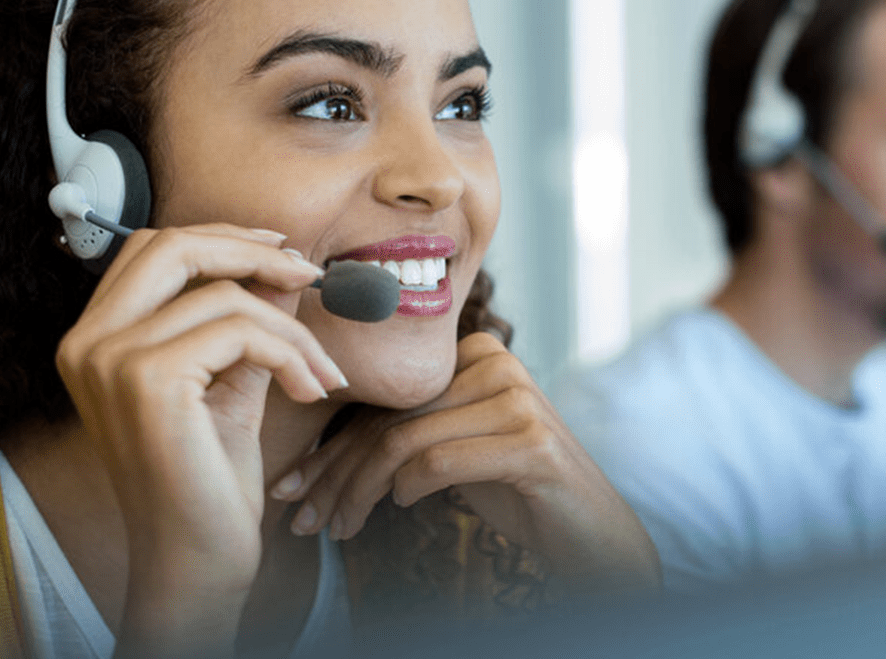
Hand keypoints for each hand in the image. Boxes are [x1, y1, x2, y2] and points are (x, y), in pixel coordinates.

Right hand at [55, 224, 347, 655]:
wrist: (195, 556)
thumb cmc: (209, 478)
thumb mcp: (231, 381)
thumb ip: (247, 321)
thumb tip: (285, 265)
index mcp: (94, 339)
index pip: (153, 249)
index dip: (222, 240)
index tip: (282, 255)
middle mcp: (87, 342)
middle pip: (172, 245)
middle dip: (251, 250)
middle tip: (309, 275)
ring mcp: (110, 359)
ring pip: (225, 295)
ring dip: (292, 329)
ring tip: (322, 372)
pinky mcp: (147, 380)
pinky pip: (242, 331)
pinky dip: (291, 355)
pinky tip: (310, 391)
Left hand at [273, 332, 660, 596]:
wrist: (592, 531)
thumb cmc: (518, 491)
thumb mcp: (459, 450)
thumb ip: (412, 432)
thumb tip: (321, 455)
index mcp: (477, 354)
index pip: (385, 401)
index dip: (331, 447)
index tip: (292, 488)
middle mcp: (499, 363)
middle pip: (390, 419)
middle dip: (334, 474)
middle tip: (299, 516)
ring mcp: (518, 400)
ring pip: (404, 442)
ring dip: (359, 493)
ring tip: (336, 529)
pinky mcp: (531, 442)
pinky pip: (439, 461)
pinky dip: (408, 489)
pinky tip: (401, 508)